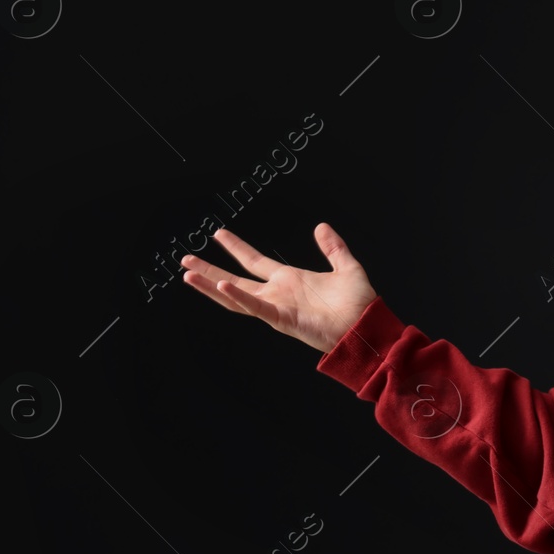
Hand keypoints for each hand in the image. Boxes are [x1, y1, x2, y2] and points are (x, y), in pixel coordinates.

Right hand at [180, 223, 376, 352]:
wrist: (367, 326)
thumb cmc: (359, 304)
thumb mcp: (346, 267)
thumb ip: (333, 247)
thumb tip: (321, 226)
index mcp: (289, 280)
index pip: (254, 261)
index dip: (236, 248)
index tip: (219, 234)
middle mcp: (278, 293)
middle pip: (235, 279)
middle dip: (209, 270)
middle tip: (185, 258)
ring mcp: (277, 307)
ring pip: (235, 296)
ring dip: (210, 285)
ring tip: (188, 274)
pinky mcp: (282, 319)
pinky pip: (255, 306)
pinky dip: (237, 297)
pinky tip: (220, 286)